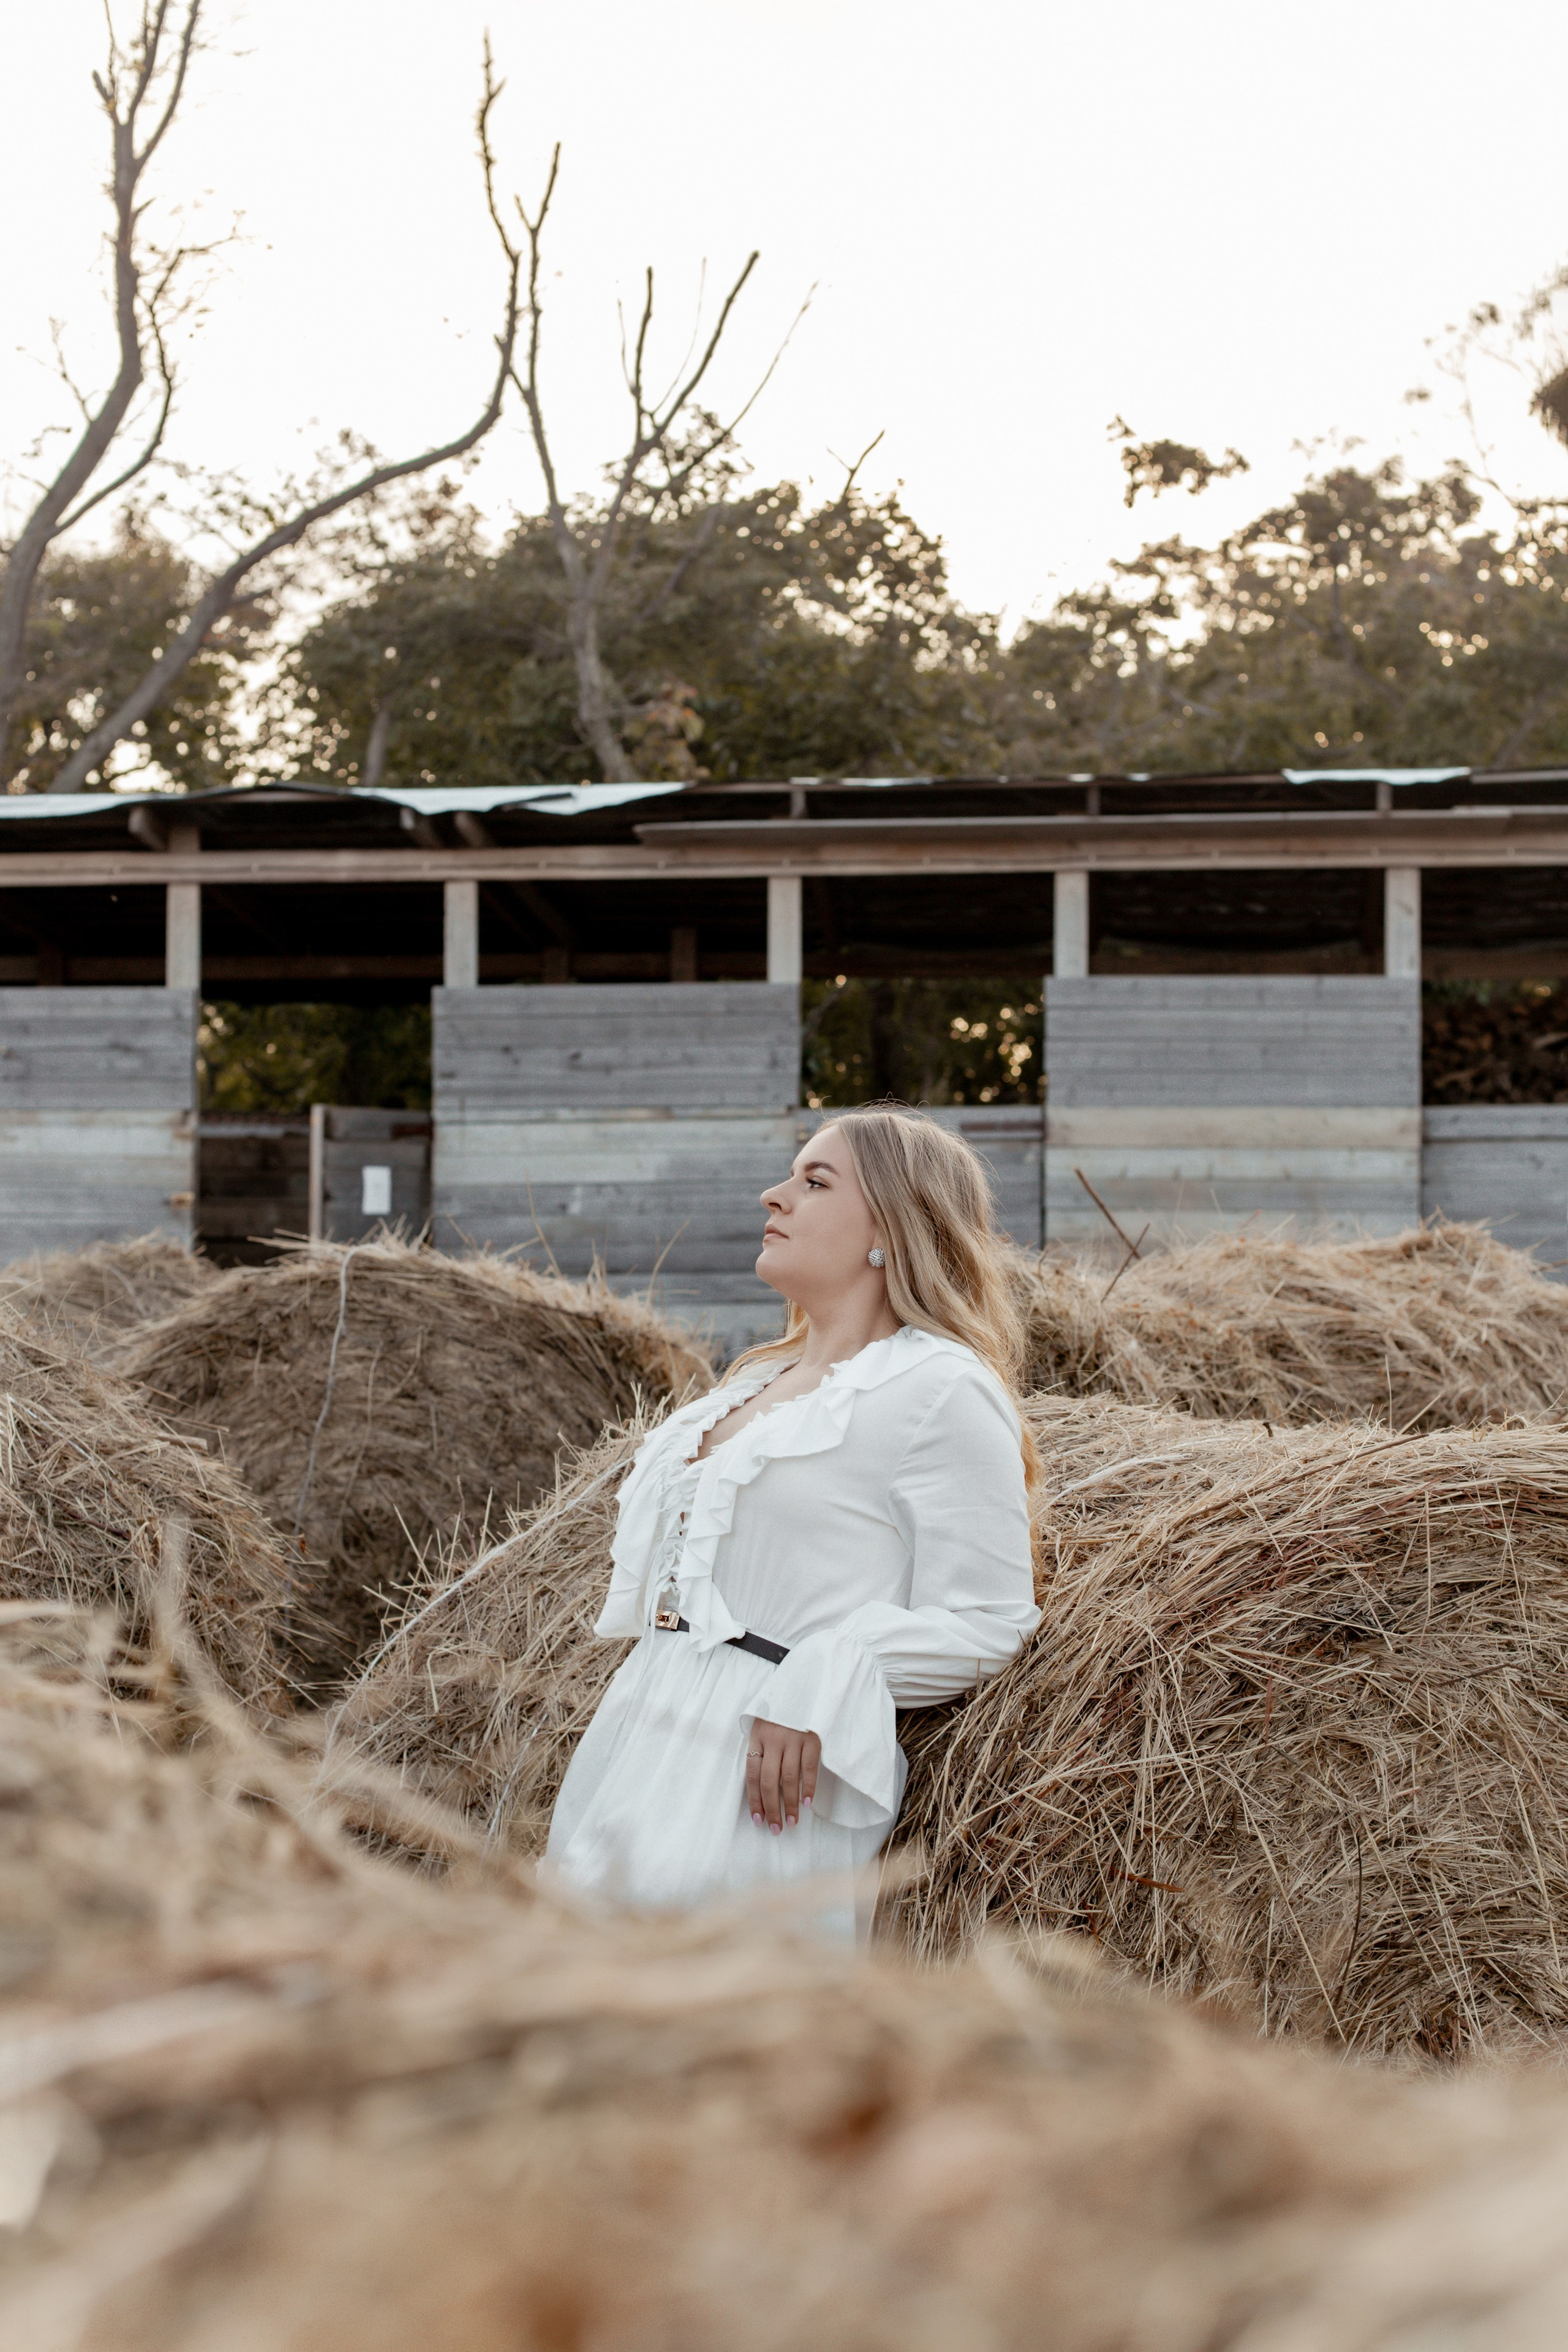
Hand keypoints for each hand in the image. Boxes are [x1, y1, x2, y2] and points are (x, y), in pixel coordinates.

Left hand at [746, 1718, 820, 1833]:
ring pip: (788, 1779)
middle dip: (771, 1809)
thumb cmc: (780, 1713)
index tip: (758, 1820)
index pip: (752, 1775)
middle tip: (776, 1829)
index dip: (754, 1800)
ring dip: (789, 1804)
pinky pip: (809, 1769)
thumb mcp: (763, 1726)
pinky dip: (808, 1788)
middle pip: (768, 1781)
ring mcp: (793, 1738)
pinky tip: (806, 1803)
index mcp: (757, 1736)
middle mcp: (774, 1738)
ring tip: (792, 1822)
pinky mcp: (812, 1738)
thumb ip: (761, 1751)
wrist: (802, 1687)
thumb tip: (761, 1790)